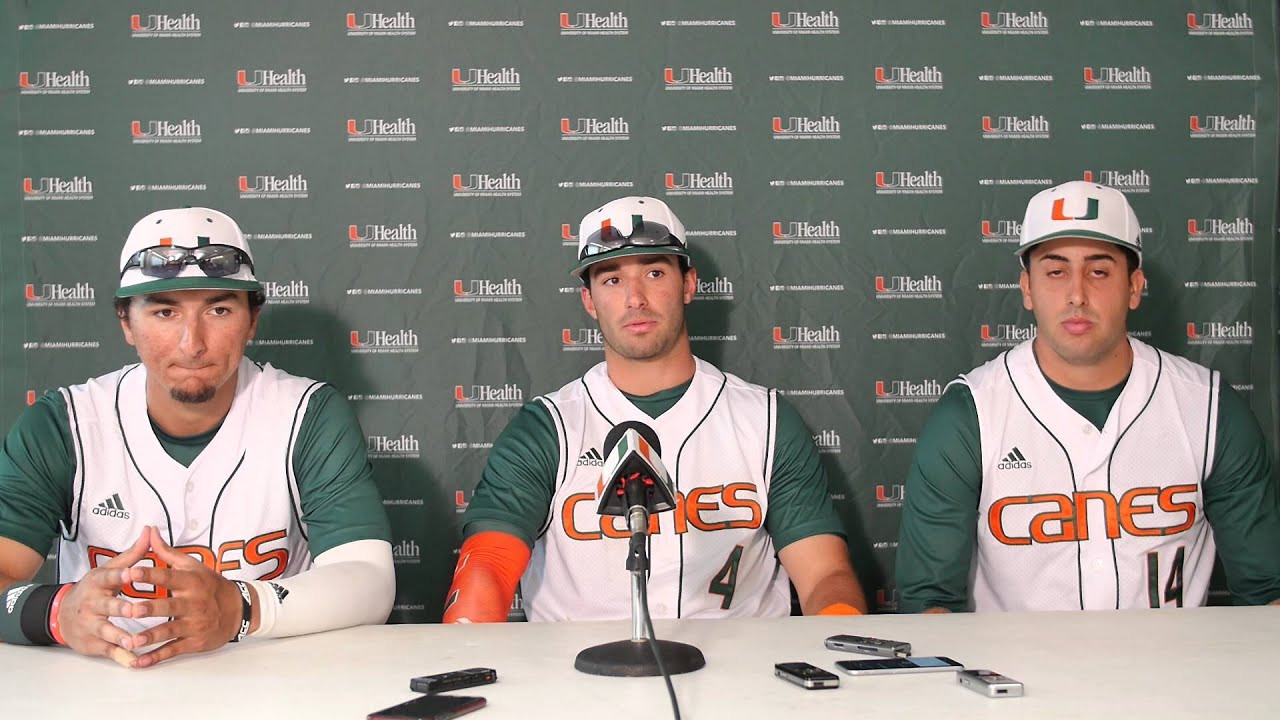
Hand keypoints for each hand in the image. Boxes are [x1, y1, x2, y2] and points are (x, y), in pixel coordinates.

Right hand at [55, 528, 149, 667]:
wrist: (62, 615)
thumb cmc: (95, 589)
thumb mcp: (108, 570)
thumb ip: (132, 554)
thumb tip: (150, 530)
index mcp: (98, 584)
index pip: (109, 578)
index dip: (120, 575)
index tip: (132, 573)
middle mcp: (92, 605)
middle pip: (108, 607)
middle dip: (121, 609)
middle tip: (135, 611)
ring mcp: (92, 626)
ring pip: (107, 632)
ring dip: (120, 636)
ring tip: (135, 641)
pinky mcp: (94, 644)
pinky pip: (109, 651)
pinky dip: (121, 657)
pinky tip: (135, 662)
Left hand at [120, 526, 250, 668]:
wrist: (239, 610)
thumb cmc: (210, 585)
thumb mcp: (193, 566)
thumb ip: (167, 552)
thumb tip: (150, 531)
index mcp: (191, 582)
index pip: (168, 576)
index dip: (149, 575)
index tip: (130, 572)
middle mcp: (193, 603)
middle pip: (168, 607)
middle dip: (149, 609)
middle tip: (130, 610)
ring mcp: (195, 624)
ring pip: (169, 631)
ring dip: (149, 637)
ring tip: (131, 641)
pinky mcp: (195, 642)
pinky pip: (174, 650)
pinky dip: (157, 657)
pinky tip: (140, 662)